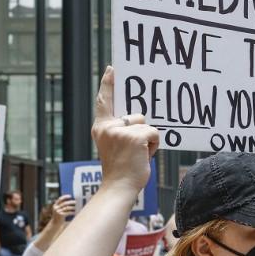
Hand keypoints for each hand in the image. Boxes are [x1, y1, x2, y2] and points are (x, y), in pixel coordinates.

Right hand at [47, 195, 75, 230]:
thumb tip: (70, 201)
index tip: (70, 196)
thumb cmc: (58, 216)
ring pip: (67, 208)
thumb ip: (62, 206)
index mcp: (55, 205)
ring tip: (76, 207)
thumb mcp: (58, 210)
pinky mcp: (61, 215)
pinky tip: (74, 212)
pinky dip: (72, 212)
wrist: (55, 223)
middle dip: (71, 202)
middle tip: (75, 202)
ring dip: (72, 207)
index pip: (60, 199)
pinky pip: (68, 212)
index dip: (65, 197)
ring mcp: (58, 211)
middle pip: (65, 203)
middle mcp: (56, 208)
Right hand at [92, 67, 159, 191]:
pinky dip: (154, 146)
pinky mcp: (134, 136)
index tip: (112, 68)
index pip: (104, 101)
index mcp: (101, 127)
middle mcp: (107, 126)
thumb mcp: (115, 145)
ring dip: (147, 140)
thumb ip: (120, 130)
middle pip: (136, 116)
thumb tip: (140, 119)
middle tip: (133, 152)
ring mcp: (120, 130)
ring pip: (146, 125)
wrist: (119, 187)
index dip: (108, 84)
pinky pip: (154, 133)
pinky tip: (143, 157)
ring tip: (137, 155)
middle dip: (140, 132)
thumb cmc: (121, 169)